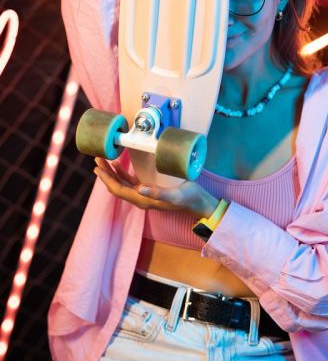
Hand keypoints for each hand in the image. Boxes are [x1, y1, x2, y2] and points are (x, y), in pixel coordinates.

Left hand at [94, 158, 218, 218]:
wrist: (197, 201)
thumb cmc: (187, 197)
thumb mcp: (174, 194)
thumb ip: (157, 193)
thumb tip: (139, 189)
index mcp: (142, 200)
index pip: (118, 189)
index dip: (107, 179)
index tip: (98, 168)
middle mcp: (140, 198)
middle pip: (116, 186)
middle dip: (105, 174)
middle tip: (96, 159)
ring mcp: (143, 194)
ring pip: (121, 183)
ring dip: (111, 173)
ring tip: (102, 160)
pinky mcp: (148, 189)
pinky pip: (130, 182)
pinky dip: (121, 173)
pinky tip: (118, 165)